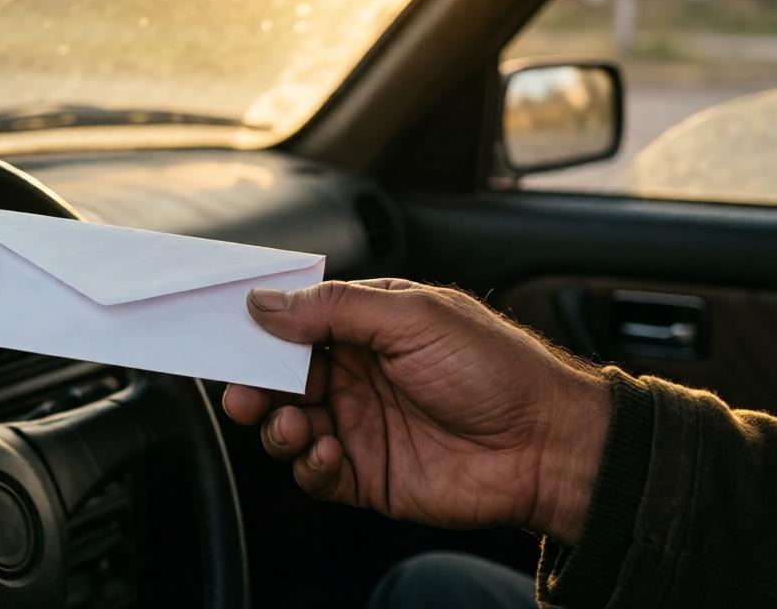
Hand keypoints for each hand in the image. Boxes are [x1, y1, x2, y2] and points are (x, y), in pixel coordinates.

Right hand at [222, 279, 609, 545]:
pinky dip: (306, 464)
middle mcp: (357, 373)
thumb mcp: (413, 317)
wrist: (547, 445)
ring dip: (275, 425)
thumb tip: (266, 303)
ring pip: (288, 423)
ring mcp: (360, 423)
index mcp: (367, 325)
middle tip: (242, 391)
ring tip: (290, 424)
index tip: (228, 330)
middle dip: (255, 383)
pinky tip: (324, 453)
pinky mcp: (366, 473)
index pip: (297, 321)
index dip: (261, 326)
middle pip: (281, 376)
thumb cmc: (495, 369)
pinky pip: (314, 471)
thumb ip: (334, 309)